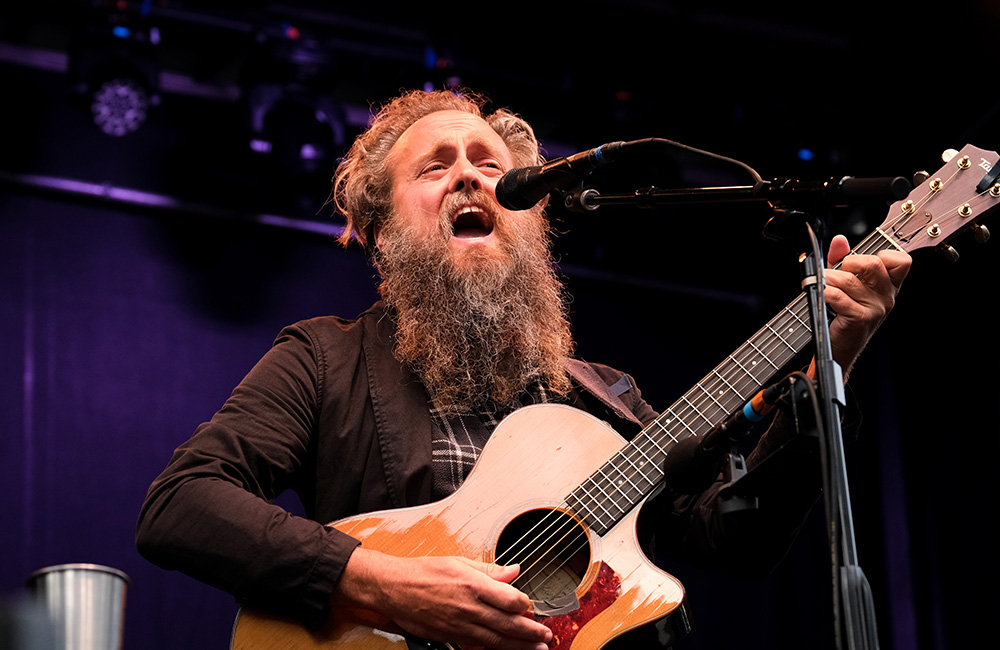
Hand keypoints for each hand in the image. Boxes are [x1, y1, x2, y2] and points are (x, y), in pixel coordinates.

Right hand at [335, 548, 551, 649]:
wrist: (395, 588)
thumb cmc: (424, 572)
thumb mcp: (459, 561)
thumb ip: (490, 569)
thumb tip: (514, 570)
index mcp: (474, 585)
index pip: (510, 599)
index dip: (526, 604)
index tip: (531, 604)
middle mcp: (470, 608)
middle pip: (508, 624)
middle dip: (531, 632)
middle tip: (546, 636)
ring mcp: (461, 625)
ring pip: (497, 640)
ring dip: (519, 646)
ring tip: (536, 649)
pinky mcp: (452, 636)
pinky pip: (479, 646)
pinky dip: (495, 649)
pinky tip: (507, 649)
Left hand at [821, 234, 910, 376]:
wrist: (842, 348)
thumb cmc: (845, 314)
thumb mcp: (847, 283)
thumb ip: (843, 259)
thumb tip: (839, 240)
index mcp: (889, 286)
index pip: (902, 261)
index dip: (882, 255)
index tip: (864, 264)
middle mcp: (887, 296)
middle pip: (872, 263)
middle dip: (848, 263)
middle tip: (838, 273)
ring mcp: (876, 308)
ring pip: (848, 280)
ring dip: (829, 279)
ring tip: (825, 285)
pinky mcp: (860, 318)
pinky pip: (839, 297)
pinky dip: (826, 293)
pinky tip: (823, 295)